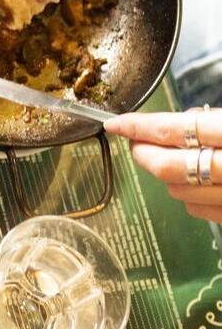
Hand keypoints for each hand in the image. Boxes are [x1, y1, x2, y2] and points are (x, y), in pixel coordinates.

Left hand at [105, 110, 221, 222]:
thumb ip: (213, 120)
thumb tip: (185, 118)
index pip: (169, 129)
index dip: (135, 127)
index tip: (117, 124)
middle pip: (164, 165)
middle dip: (142, 154)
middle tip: (137, 144)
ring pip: (176, 190)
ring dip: (166, 175)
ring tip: (174, 160)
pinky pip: (197, 209)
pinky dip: (189, 195)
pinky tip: (195, 182)